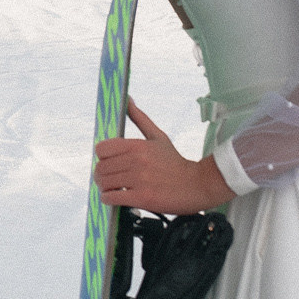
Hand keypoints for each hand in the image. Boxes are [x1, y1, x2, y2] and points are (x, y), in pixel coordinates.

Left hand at [93, 98, 234, 212]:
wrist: (198, 185)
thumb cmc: (175, 162)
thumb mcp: (158, 137)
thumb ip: (140, 118)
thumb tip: (127, 100)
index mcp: (138, 145)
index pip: (102, 148)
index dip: (102, 156)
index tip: (109, 161)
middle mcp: (137, 161)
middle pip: (100, 167)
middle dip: (102, 174)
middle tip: (110, 178)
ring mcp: (139, 180)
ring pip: (104, 183)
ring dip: (104, 187)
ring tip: (113, 188)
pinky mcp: (142, 198)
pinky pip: (111, 198)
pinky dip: (109, 199)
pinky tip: (117, 197)